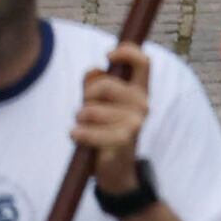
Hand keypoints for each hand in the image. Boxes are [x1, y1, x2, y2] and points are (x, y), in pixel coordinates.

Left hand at [72, 47, 155, 190]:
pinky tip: (78, 136)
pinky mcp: (123, 140)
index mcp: (139, 91)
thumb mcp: (99, 102)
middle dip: (87, 95)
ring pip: (91, 109)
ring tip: (85, 127)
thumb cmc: (105, 129)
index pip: (143, 61)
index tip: (108, 56)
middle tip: (85, 110)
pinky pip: (89, 131)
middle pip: (104, 84)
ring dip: (80, 117)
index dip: (126, 51)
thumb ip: (94, 82)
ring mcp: (135, 123)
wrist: (116, 169)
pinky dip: (78, 134)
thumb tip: (95, 70)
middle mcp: (142, 104)